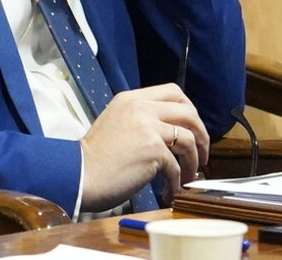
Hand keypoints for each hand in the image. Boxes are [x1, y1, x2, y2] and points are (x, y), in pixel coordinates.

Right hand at [77, 83, 209, 211]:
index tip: (192, 127)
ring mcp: (148, 127)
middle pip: (189, 112)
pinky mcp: (153, 150)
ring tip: (187, 175)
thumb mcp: (116, 122)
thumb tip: (170, 131)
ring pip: (190, 139)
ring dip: (193, 161)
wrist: (79, 173)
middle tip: (201, 152)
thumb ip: (141, 119)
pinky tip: (169, 189)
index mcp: (131, 99)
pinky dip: (177, 181)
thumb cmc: (95, 156)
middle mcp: (141, 108)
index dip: (189, 109)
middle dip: (202, 135)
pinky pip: (177, 166)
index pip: (173, 91)